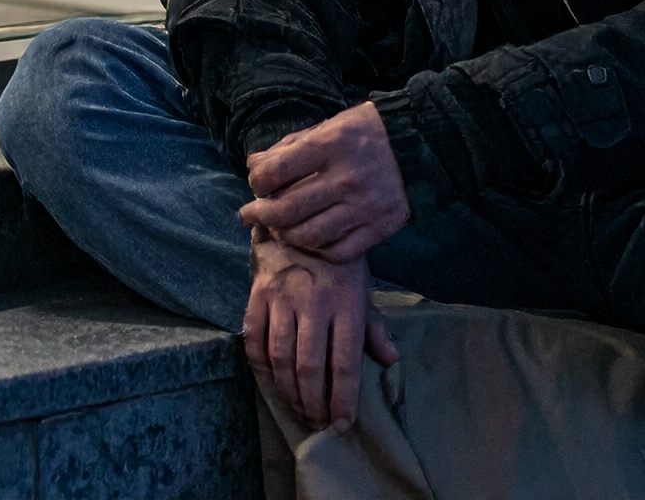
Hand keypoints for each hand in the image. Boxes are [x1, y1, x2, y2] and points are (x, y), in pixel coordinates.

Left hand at [239, 102, 410, 260]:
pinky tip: (309, 240)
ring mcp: (366, 207)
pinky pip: (338, 252)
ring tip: (278, 229)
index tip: (256, 183)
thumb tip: (253, 166)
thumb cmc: (363, 133)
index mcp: (331, 145)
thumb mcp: (325, 127)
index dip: (257, 182)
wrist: (417, 145)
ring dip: (285, 236)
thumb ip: (288, 147)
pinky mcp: (380, 228)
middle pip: (288, 210)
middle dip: (260, 215)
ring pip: (309, 237)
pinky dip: (317, 250)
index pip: (275, 172)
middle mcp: (348, 178)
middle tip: (251, 215)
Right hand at [244, 230, 399, 431]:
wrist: (300, 221)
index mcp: (345, 303)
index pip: (345, 363)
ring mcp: (282, 298)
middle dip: (314, 403)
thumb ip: (374, 327)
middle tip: (316, 423)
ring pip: (281, 357)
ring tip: (296, 410)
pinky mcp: (257, 294)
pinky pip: (254, 339)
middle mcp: (313, 302)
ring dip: (288, 392)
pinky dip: (261, 368)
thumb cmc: (337, 262)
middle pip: (310, 366)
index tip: (342, 424)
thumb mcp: (363, 289)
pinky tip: (271, 383)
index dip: (343, 399)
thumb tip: (390, 360)